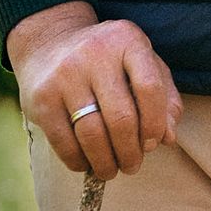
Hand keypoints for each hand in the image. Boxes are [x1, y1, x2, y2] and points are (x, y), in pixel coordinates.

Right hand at [7, 1, 182, 180]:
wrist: (50, 42)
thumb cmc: (108, 59)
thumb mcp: (142, 62)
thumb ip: (164, 96)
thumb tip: (168, 137)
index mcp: (128, 40)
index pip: (150, 88)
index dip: (155, 123)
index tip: (153, 142)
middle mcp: (96, 53)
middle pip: (121, 118)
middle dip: (130, 152)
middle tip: (132, 165)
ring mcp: (65, 75)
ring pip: (92, 134)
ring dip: (105, 162)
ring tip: (111, 170)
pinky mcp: (42, 97)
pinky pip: (64, 141)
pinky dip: (78, 161)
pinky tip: (87, 163)